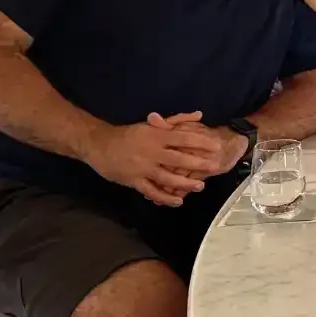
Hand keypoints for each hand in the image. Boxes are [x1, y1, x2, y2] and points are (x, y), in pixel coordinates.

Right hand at [88, 115, 234, 206]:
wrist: (99, 144)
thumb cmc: (129, 133)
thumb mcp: (152, 124)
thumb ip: (177, 120)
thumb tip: (199, 115)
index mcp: (157, 136)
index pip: (183, 139)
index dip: (201, 143)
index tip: (216, 146)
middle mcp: (152, 152)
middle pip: (178, 159)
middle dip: (198, 164)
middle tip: (214, 167)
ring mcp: (143, 167)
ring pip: (167, 177)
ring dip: (184, 183)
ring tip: (200, 186)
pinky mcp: (134, 180)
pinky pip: (151, 191)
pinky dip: (165, 197)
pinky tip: (177, 201)